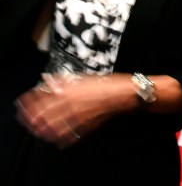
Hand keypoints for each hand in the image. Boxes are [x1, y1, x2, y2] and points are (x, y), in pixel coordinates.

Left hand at [16, 74, 134, 147]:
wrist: (124, 95)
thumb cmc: (106, 84)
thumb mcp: (83, 78)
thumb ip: (63, 81)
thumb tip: (48, 80)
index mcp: (68, 93)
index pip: (41, 100)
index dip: (29, 102)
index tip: (22, 102)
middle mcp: (69, 107)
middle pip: (42, 116)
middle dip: (30, 118)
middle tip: (24, 118)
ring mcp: (76, 119)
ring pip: (51, 129)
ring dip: (40, 129)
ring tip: (35, 129)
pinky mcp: (84, 128)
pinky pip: (67, 136)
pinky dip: (57, 138)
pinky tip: (53, 137)